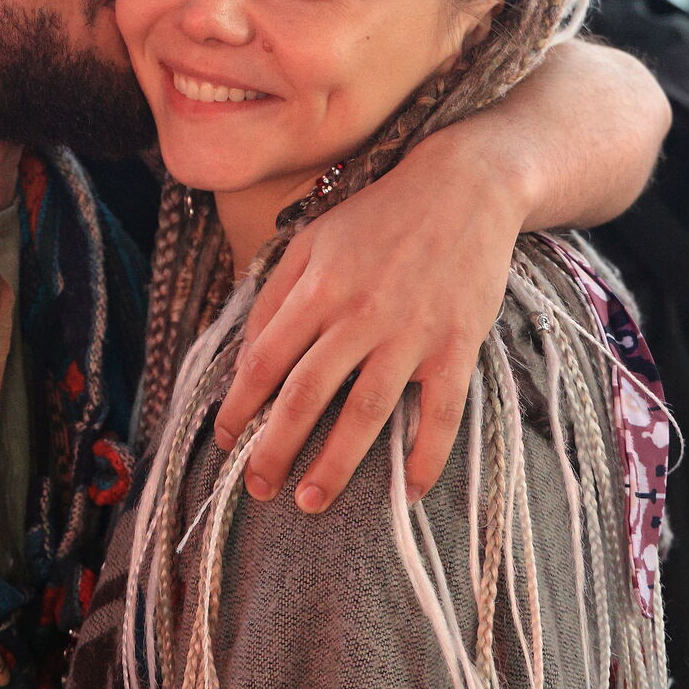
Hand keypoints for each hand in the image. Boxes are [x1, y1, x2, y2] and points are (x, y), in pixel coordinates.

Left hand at [211, 38, 666, 514]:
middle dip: (276, 447)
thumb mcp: (312, 238)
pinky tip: (410, 492)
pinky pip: (442, 413)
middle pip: (308, 394)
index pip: (266, 357)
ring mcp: (413, 333)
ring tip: (310, 501)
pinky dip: (427, 456)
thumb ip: (275, 293)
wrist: (465, 187)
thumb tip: (246, 355)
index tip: (224, 439)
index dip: (240, 403)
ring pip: (367, 413)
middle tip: (256, 488)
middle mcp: (361, 313)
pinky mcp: (459, 345)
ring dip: (336, 464)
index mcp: (319, 286)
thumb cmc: (379, 214)